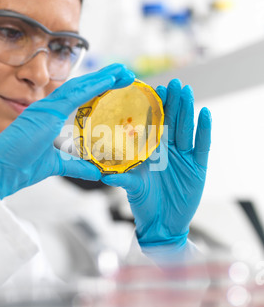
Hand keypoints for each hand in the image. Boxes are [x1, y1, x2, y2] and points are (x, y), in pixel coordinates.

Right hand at [0, 64, 134, 199]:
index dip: (98, 89)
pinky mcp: (45, 111)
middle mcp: (47, 107)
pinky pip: (73, 95)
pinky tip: (108, 80)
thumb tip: (97, 172)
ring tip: (122, 70)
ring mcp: (45, 107)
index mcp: (49, 116)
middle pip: (81, 88)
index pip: (78, 98)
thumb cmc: (21, 167)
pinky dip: (92, 86)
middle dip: (104, 78)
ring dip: (102, 77)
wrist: (1, 172)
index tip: (116, 83)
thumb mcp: (56, 165)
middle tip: (125, 72)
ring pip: (79, 86)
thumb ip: (77, 166)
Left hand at [102, 79, 211, 248]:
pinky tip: (205, 113)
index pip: (153, 124)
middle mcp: (168, 149)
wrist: (161, 223)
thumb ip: (121, 179)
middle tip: (173, 83)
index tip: (153, 90)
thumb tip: (102, 175)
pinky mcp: (198, 166)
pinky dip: (204, 130)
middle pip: (172, 121)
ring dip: (187, 110)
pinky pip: (202, 145)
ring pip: (186, 128)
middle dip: (172, 102)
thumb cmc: (144, 203)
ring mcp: (184, 156)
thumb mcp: (132, 187)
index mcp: (150, 150)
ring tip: (186, 91)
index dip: (154, 108)